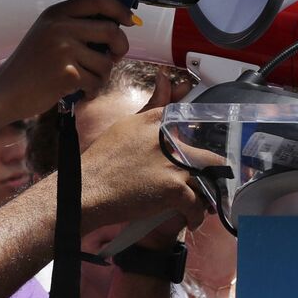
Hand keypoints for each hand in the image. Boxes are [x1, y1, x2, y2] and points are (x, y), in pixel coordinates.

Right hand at [0, 0, 131, 120]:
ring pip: (106, 61)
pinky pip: (97, 81)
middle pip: (111, 30)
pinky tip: (78, 91)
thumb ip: (73, 25)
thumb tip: (116, 24)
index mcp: (55, 14)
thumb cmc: (30, 66)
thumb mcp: (46, 33)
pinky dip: (92, 90)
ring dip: (102, 75)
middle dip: (121, 47)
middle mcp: (59, 27)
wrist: (5, 92)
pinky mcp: (67, 74)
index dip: (119, 8)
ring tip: (85, 80)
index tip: (128, 20)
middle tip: (115, 57)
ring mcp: (63, 50)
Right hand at [77, 107, 206, 237]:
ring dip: (207, 196)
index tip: (200, 156)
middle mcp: (169, 140)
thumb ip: (150, 107)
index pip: (193, 124)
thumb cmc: (100, 161)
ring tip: (202, 205)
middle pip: (207, 155)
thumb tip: (165, 77)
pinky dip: (196, 216)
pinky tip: (191, 220)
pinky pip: (197, 205)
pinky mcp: (174, 189)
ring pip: (208, 180)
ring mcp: (174, 164)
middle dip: (211, 174)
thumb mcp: (124, 126)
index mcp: (156, 121)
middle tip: (206, 186)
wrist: (86, 190)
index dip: (201, 142)